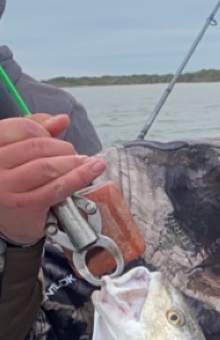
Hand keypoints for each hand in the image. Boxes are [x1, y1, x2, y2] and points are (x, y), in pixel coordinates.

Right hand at [0, 115, 104, 245]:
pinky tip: (92, 171)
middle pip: (37, 146)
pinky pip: (57, 188)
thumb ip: (37, 130)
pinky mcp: (25, 206)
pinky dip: (79, 178)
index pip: (22, 127)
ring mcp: (7, 187)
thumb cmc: (13, 179)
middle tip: (74, 152)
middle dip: (62, 147)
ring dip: (73, 162)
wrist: (6, 220)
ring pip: (47, 167)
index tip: (54, 137)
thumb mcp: (18, 150)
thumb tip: (62, 120)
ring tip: (86, 162)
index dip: (45, 130)